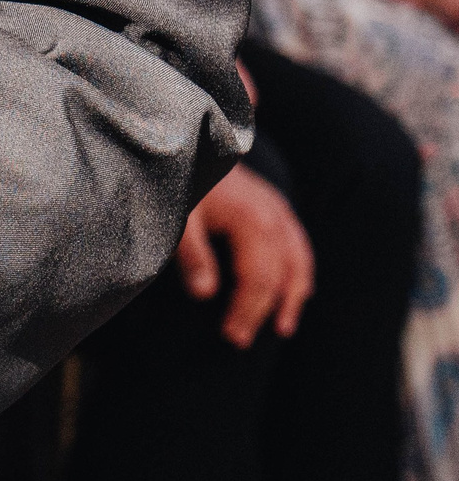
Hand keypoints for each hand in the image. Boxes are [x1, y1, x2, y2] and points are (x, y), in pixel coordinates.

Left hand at [175, 162, 313, 348]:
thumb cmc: (183, 179)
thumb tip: (205, 295)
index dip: (246, 311)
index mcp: (253, 222)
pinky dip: (301, 270)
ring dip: (293, 296)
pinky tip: (297, 292)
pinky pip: (299, 244)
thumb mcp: (178, 218)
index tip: (230, 336)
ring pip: (299, 261)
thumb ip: (192, 255)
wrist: (193, 138)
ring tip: (283, 328)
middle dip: (263, 311)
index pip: (258, 279)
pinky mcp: (276, 207)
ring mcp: (280, 211)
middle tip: (241, 342)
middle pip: (279, 275)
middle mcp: (275, 218)